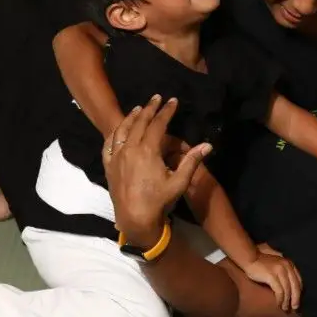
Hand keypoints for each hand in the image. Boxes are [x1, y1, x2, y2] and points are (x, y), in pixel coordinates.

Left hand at [102, 96, 211, 246]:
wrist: (135, 219)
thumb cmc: (159, 201)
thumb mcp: (179, 182)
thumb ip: (192, 161)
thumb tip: (208, 145)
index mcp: (147, 151)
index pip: (158, 124)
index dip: (166, 111)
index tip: (173, 101)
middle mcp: (130, 149)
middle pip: (139, 122)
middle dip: (149, 108)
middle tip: (157, 98)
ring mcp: (116, 157)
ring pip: (122, 130)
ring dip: (131, 117)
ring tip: (139, 108)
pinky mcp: (108, 166)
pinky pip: (109, 144)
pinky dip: (114, 133)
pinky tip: (119, 129)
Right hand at [241, 254, 301, 312]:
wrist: (249, 258)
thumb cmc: (260, 262)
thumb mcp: (276, 263)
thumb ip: (283, 269)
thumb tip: (288, 282)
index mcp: (289, 264)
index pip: (298, 280)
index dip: (298, 291)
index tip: (296, 300)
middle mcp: (287, 266)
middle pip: (295, 286)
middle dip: (296, 298)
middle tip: (295, 308)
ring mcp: (280, 270)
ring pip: (288, 290)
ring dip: (287, 301)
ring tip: (285, 308)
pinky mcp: (272, 276)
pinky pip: (279, 291)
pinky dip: (280, 299)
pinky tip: (278, 304)